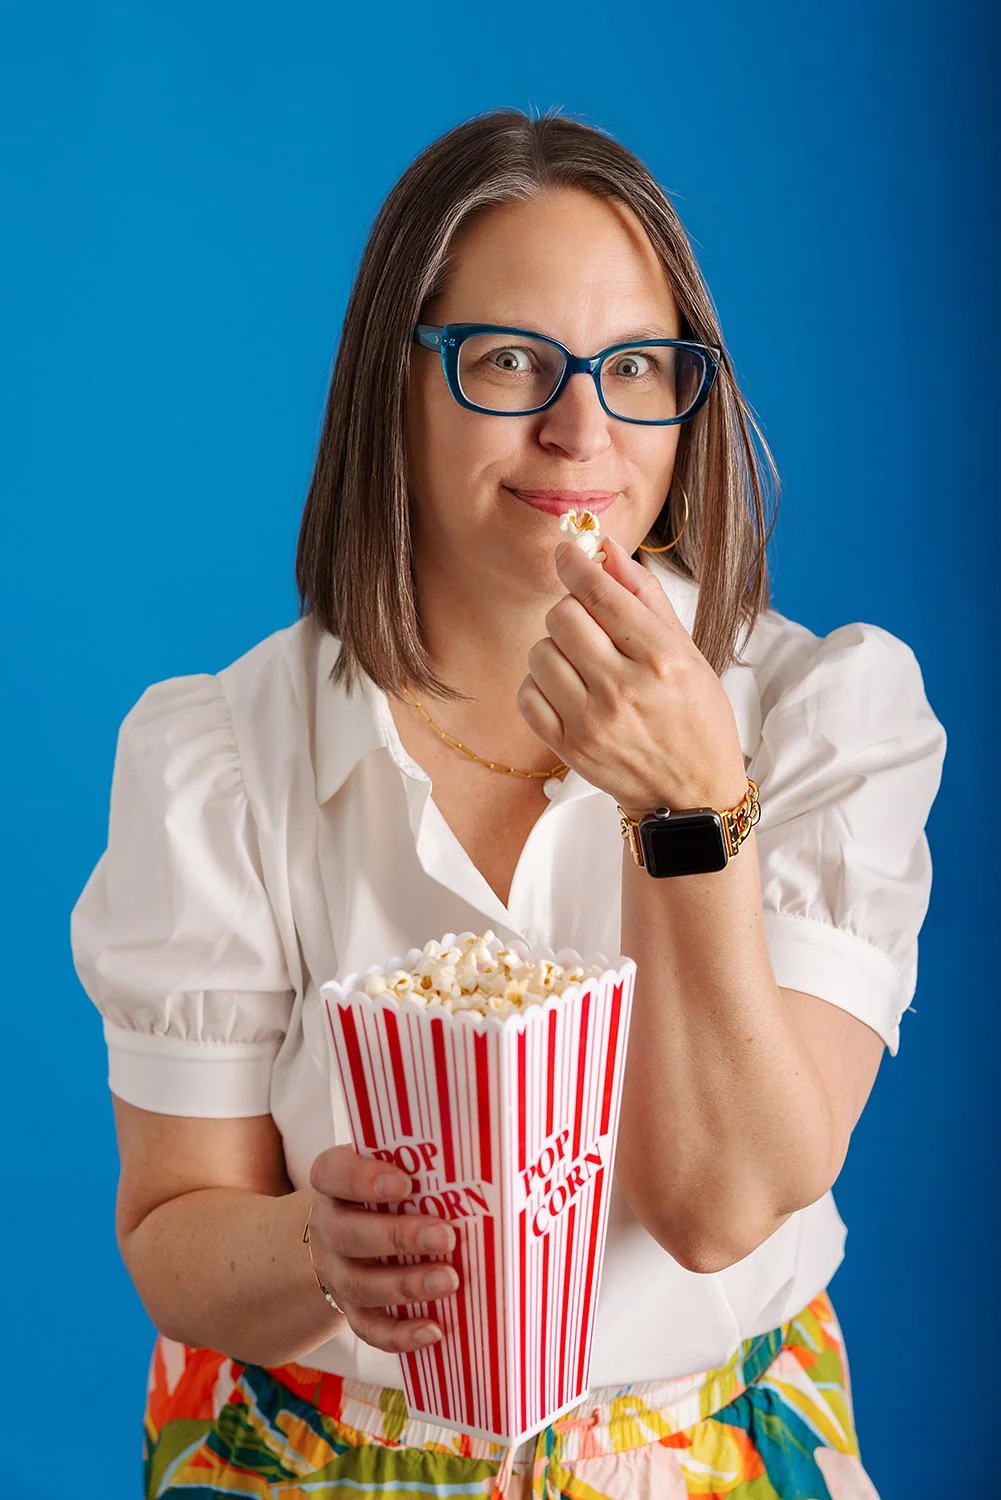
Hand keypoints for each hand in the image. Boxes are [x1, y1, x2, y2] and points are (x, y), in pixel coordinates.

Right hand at [308, 1146, 458, 1353]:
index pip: (333, 1173)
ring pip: (360, 1285)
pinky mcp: (349, 1309)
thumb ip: (422, 1165)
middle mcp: (328, 1228)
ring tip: (449, 1280)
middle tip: (445, 1236)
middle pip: (349, 1235)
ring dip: (407, 1285)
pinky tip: (434, 1329)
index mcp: (334, 1184)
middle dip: (398, 1237)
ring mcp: (336, 1272)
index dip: (363, 1179)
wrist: (343, 1239)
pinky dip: (400, 1333)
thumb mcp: (388, 1169)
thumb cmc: (381, 1195)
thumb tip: (487, 1161)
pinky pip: (368, 1327)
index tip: (405, 1182)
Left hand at [517, 533, 747, 814]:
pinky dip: (541, 684)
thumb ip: (645, 598)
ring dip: (556, 649)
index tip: (567, 552)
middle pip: (563, 616)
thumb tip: (607, 550)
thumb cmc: (695, 718)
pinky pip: (527, 694)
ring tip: (582, 664)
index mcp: (661, 659)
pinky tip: (567, 689)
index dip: (577, 564)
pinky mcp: (569, 747)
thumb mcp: (687, 653)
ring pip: (541, 652)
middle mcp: (624, 689)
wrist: (691, 795)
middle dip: (573, 611)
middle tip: (590, 626)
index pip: (601, 594)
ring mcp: (592, 722)